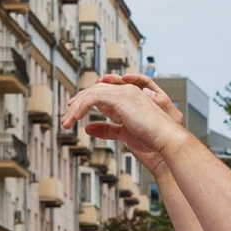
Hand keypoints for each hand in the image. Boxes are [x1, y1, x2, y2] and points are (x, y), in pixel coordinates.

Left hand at [60, 68, 177, 153]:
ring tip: (66, 123)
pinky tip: (74, 119)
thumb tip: (87, 128)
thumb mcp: (123, 133)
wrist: (165, 139)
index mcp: (129, 97)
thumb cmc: (150, 138)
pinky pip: (93, 98)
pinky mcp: (120, 98)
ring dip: (76, 108)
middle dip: (77, 104)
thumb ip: (106, 129)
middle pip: (94, 91)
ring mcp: (123, 92)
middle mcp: (126, 91)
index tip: (73, 111)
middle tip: (65, 119)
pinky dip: (81, 108)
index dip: (86, 101)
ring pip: (91, 94)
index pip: (102, 93)